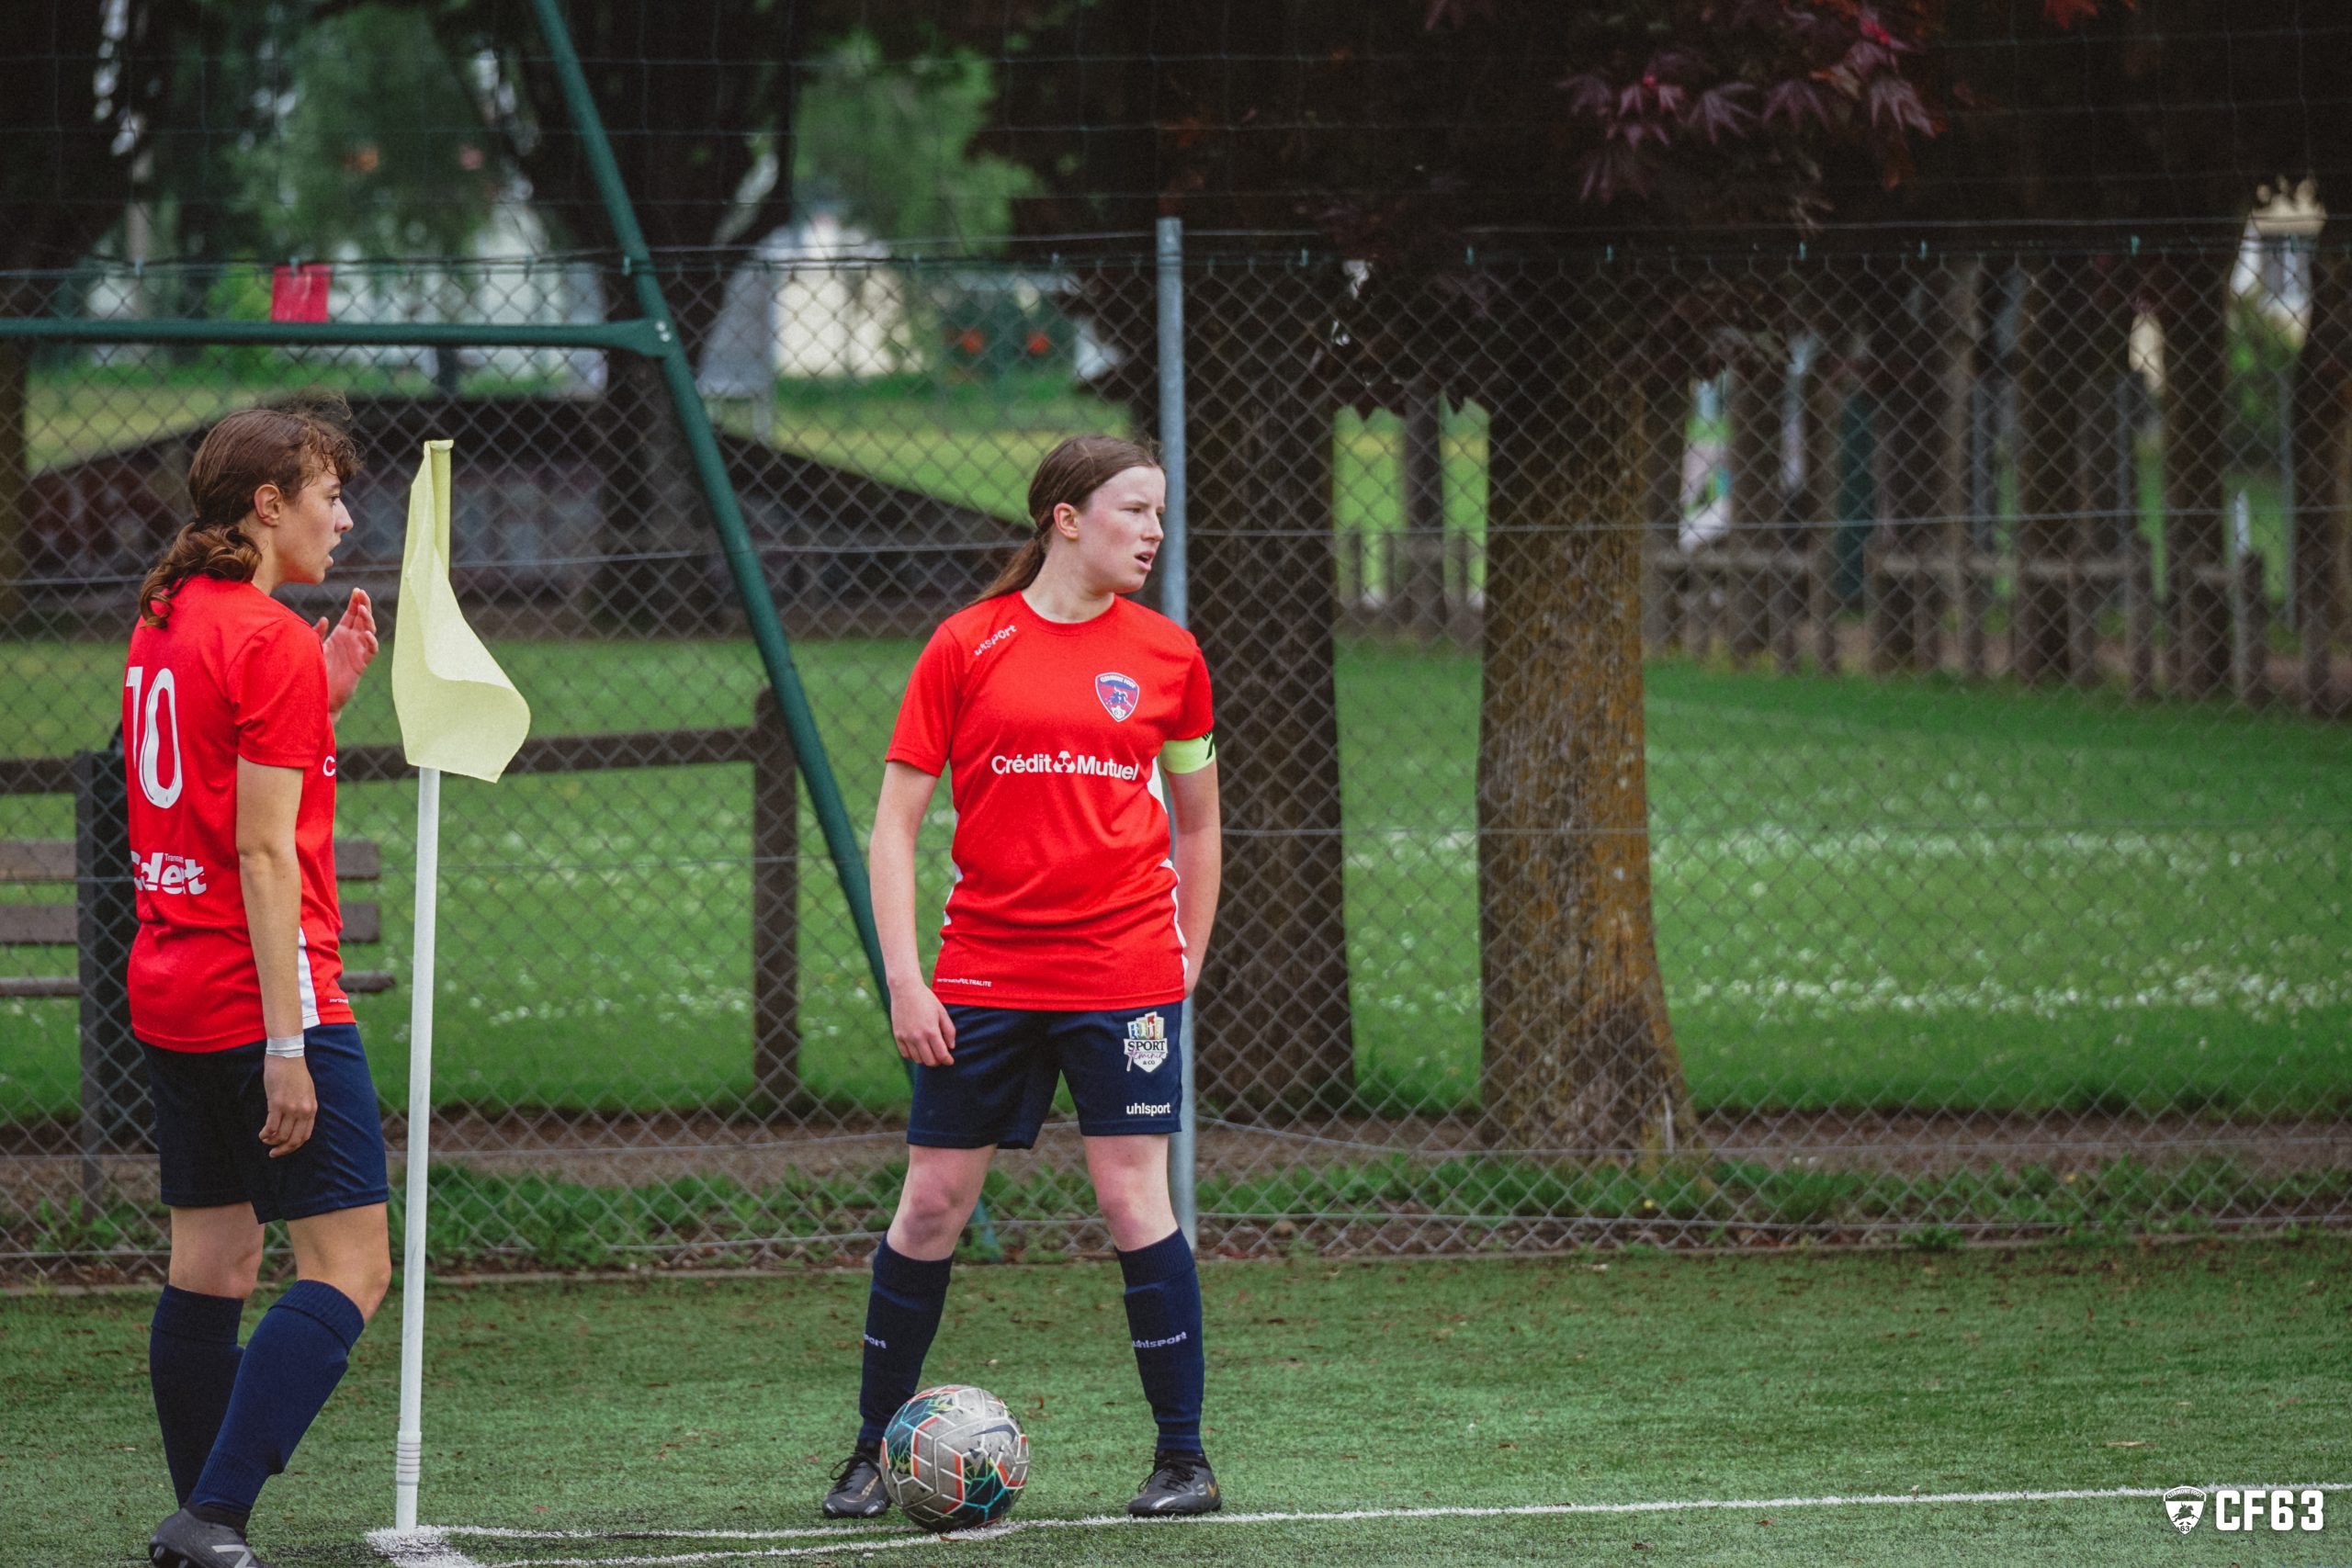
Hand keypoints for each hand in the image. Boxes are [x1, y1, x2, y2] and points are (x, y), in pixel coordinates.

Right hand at [259, 1054, 318, 1157]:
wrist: (288, 1057)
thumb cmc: (295, 1073)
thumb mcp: (307, 1092)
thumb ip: (303, 1108)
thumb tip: (296, 1123)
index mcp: (312, 1109)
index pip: (305, 1136)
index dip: (294, 1146)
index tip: (285, 1149)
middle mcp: (303, 1111)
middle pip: (294, 1140)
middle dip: (283, 1150)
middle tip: (273, 1153)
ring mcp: (290, 1108)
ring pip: (281, 1135)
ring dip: (271, 1142)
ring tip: (265, 1140)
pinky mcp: (277, 1104)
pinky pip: (271, 1127)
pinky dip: (265, 1134)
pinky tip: (261, 1135)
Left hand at [314, 588, 377, 714]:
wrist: (318, 695)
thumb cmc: (315, 672)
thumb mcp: (313, 647)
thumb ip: (318, 633)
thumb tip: (325, 619)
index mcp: (340, 636)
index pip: (352, 615)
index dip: (356, 602)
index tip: (357, 590)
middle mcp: (351, 641)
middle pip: (362, 619)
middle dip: (364, 605)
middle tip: (362, 593)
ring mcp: (358, 652)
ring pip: (369, 631)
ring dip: (368, 620)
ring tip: (362, 609)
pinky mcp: (361, 664)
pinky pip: (371, 650)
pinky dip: (371, 641)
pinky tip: (366, 633)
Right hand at [888, 978, 956, 1067]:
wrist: (905, 989)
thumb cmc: (926, 999)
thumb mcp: (942, 1012)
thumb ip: (949, 1031)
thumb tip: (951, 1047)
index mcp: (931, 1031)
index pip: (941, 1054)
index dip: (947, 1060)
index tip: (950, 1061)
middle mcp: (918, 1037)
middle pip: (929, 1061)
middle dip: (937, 1061)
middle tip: (940, 1057)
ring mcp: (906, 1037)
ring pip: (917, 1059)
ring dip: (925, 1059)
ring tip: (930, 1052)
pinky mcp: (898, 1036)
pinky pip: (906, 1054)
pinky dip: (913, 1056)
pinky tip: (918, 1050)